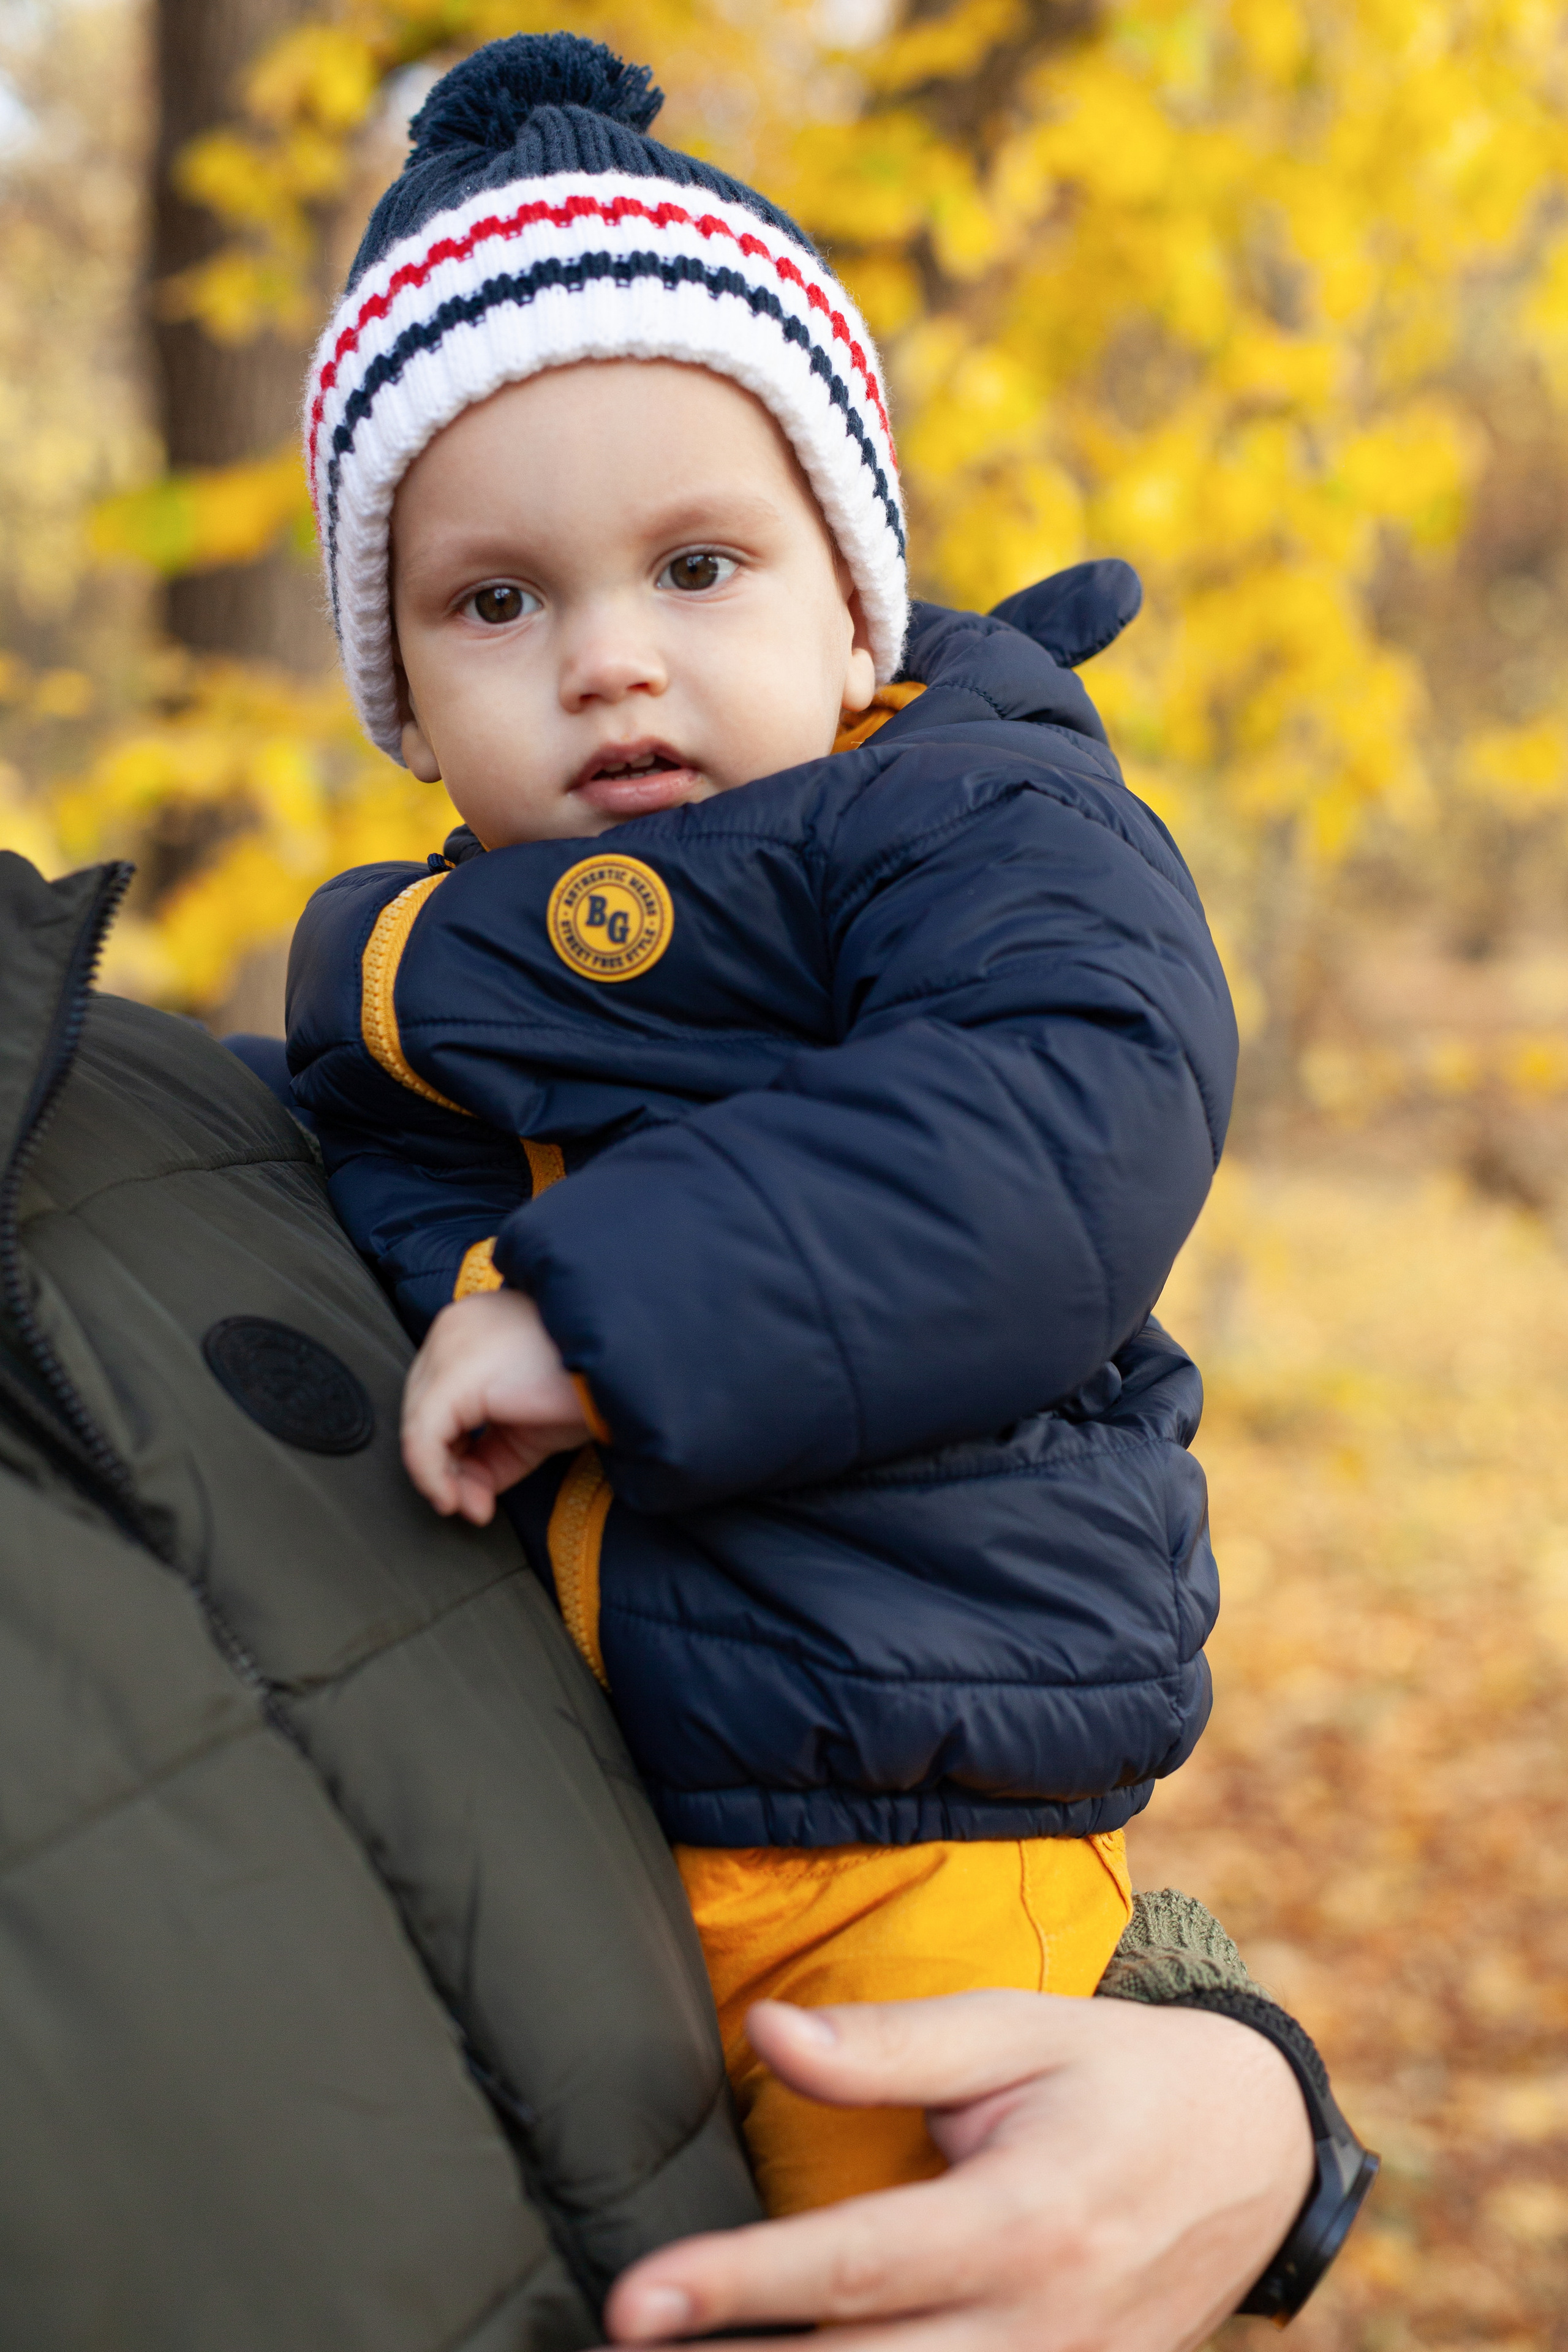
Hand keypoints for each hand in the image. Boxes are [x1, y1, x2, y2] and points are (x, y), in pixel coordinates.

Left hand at [401, 1288, 589, 1524]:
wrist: (632, 1367)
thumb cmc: (598, 1384)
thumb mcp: (537, 1420)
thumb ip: (494, 1448)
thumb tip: (468, 1495)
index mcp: (477, 1325)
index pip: (440, 1396)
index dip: (450, 1451)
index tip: (477, 1493)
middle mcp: (456, 1328)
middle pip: (425, 1411)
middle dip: (446, 1469)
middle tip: (472, 1506)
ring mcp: (451, 1347)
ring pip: (419, 1426)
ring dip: (443, 1479)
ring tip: (472, 1506)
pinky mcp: (454, 1376)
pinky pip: (424, 1438)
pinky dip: (435, 1478)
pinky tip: (462, 1501)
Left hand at [605, 1990, 1314, 2351]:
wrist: (1254, 2154)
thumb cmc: (1112, 2074)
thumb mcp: (1013, 2032)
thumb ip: (887, 2045)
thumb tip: (766, 2030)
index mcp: (1023, 2219)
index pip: (852, 2268)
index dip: (737, 2287)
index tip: (634, 2304)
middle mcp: (1038, 2325)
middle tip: (623, 2348)